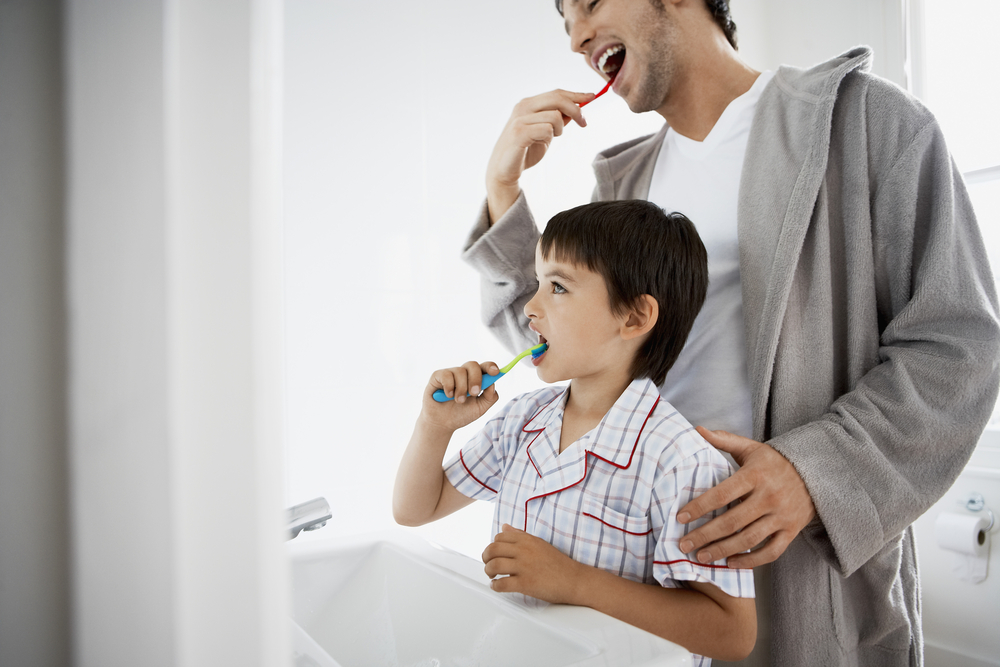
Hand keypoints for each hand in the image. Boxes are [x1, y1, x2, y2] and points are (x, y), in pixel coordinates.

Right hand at [420, 361, 500, 431]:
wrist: (442, 423)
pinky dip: (449, 387)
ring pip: (460, 371)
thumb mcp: (479, 408)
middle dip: (476, 379)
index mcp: (476, 379)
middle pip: (473, 365)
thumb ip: (489, 398)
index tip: (495, 372)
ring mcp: (451, 373)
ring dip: (461, 389)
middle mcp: (464, 373)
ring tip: (459, 401)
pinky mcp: (438, 375)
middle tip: (474, 393)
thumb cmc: (461, 414)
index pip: (485, 367)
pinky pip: (447, 375)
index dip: (491, 366)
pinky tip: (448, 396)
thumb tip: (492, 385)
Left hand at [482, 524, 580, 603]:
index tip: (493, 553)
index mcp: (527, 540)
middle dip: (486, 558)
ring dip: (488, 571)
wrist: (574, 580)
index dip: (493, 546)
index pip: (499, 537)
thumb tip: (505, 527)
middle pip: (493, 550)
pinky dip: (495, 586)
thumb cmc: (558, 563)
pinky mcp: (525, 583)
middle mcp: (524, 551)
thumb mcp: (539, 543)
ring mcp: (524, 567)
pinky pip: (502, 584)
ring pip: (494, 566)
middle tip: (488, 564)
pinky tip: (497, 586)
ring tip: (492, 576)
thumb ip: (520, 535)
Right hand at [485, 89, 594, 221]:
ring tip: (549, 139)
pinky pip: (546, 130)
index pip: (557, 93)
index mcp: (529, 104)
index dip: (576, 95)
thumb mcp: (546, 133)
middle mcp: (523, 107)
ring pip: (555, 116)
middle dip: (576, 109)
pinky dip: (548, 138)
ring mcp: (520, 119)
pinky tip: (539, 143)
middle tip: (584, 123)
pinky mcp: (518, 133)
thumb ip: (558, 120)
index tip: (592, 97)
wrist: (504, 170)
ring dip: (559, 130)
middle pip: (557, 98)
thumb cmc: (525, 151)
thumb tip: (577, 109)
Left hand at [677, 427, 815, 568]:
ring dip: (723, 550)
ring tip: (701, 556)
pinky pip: (771, 552)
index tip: (681, 517)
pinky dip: (751, 562)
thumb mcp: (750, 447)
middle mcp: (769, 497)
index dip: (700, 507)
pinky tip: (730, 563)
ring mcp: (782, 516)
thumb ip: (723, 440)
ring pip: (749, 540)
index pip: (722, 494)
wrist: (816, 473)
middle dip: (705, 535)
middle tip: (684, 544)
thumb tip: (696, 428)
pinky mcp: (791, 531)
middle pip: (732, 521)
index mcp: (755, 475)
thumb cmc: (774, 462)